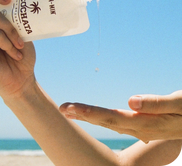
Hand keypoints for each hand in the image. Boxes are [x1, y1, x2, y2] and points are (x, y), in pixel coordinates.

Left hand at [59, 90, 181, 142]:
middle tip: (61, 108)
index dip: (88, 112)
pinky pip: (114, 120)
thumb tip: (131, 102)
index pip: (110, 117)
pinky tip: (88, 114)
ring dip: (86, 115)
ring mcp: (138, 128)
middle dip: (81, 114)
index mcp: (145, 123)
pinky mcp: (139, 124)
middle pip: (104, 120)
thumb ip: (157, 103)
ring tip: (68, 110)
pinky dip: (98, 116)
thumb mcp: (180, 104)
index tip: (69, 108)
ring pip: (107, 121)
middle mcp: (138, 128)